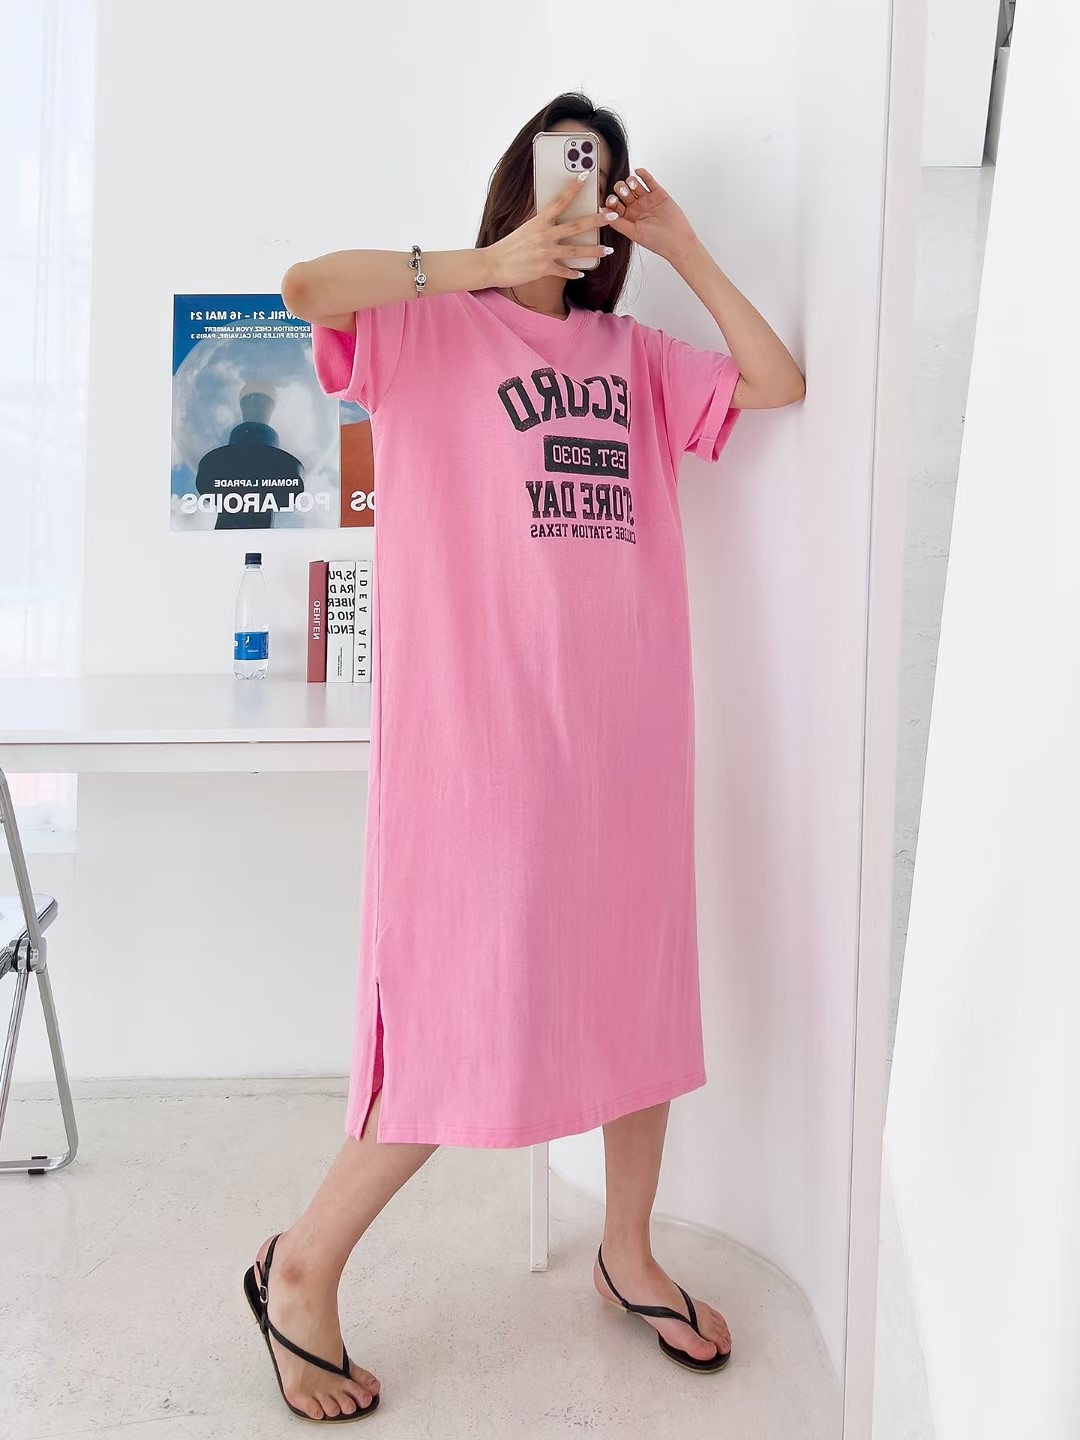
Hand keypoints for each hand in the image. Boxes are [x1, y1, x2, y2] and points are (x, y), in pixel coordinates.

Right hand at [483, 173, 616, 288]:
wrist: (493, 264)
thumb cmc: (507, 247)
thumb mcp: (524, 229)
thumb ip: (540, 224)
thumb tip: (552, 217)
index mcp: (538, 222)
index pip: (559, 201)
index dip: (573, 188)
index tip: (585, 176)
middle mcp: (544, 235)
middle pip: (576, 226)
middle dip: (597, 220)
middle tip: (613, 215)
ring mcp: (545, 253)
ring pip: (576, 251)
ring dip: (594, 250)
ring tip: (609, 250)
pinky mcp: (544, 269)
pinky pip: (564, 271)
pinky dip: (574, 273)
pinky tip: (583, 272)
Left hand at [603, 167, 697, 264]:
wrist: (677, 240)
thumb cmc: (657, 241)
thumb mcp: (633, 233)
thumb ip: (618, 223)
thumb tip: (603, 213)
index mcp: (629, 218)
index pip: (616, 205)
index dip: (611, 201)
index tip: (610, 200)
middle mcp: (636, 208)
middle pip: (623, 193)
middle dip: (620, 190)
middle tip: (622, 192)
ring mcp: (647, 200)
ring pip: (635, 186)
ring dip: (630, 182)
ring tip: (630, 184)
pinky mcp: (658, 194)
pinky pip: (649, 181)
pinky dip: (643, 175)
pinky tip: (638, 171)